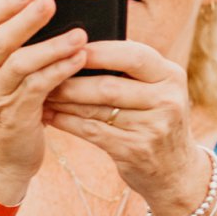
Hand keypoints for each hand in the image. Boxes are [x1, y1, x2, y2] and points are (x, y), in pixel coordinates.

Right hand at [0, 0, 90, 206]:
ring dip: (52, 46)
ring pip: (20, 62)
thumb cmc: (16, 114)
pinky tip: (78, 60)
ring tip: (79, 35)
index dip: (9, 3)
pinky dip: (59, 71)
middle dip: (27, 18)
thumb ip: (24, 53)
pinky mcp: (14, 115)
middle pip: (2, 38)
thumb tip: (57, 20)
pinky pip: (37, 87)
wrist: (3, 162)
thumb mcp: (12, 80)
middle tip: (50, 0)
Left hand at [39, 40, 202, 215]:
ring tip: (40, 92)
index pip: (133, 56)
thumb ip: (130, 68)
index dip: (98, 51)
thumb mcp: (158, 89)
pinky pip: (92, 131)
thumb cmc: (155, 117)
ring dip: (64, 101)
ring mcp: (153, 129)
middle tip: (42, 72)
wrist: (175, 171)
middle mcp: (167, 101)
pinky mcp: (135, 151)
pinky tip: (50, 115)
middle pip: (109, 86)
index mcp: (171, 76)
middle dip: (71, 80)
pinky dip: (67, 122)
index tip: (68, 46)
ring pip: (97, 110)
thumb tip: (79, 45)